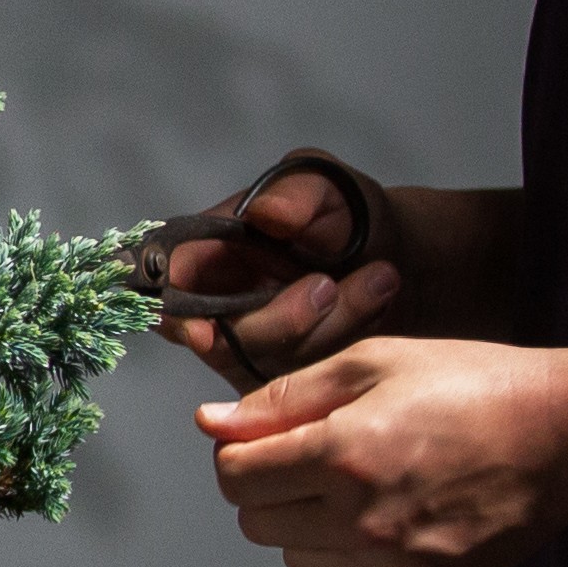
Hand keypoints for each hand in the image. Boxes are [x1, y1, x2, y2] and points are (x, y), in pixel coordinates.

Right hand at [164, 161, 402, 381]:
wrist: (400, 254)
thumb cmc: (346, 213)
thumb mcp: (328, 187)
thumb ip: (298, 194)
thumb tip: (265, 213)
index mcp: (205, 257)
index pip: (167, 292)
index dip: (175, 315)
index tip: (205, 330)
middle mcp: (220, 308)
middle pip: (222, 341)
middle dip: (280, 319)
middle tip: (329, 284)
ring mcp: (256, 348)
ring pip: (271, 362)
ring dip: (328, 324)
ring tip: (382, 277)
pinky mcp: (291, 376)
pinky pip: (307, 379)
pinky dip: (346, 339)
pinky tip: (378, 299)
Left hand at [194, 335, 567, 566]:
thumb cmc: (474, 385)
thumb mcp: (372, 364)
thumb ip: (283, 398)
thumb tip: (212, 423)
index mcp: (342, 455)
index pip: (234, 477)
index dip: (238, 452)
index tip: (264, 436)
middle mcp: (364, 520)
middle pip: (255, 522)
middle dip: (268, 486)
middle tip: (313, 453)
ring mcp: (397, 563)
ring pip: (297, 556)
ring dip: (306, 522)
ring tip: (359, 480)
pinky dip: (357, 545)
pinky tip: (399, 505)